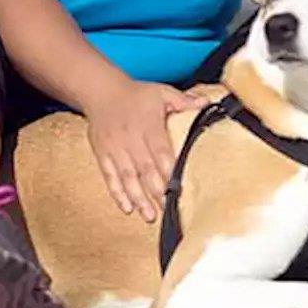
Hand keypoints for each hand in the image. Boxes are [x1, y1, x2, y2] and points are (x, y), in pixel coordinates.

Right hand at [83, 80, 207, 220]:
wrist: (100, 91)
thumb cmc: (136, 94)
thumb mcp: (162, 92)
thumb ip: (184, 101)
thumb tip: (207, 103)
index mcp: (148, 125)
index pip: (161, 151)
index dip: (170, 170)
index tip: (180, 188)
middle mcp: (130, 138)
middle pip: (145, 168)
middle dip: (157, 191)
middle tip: (169, 210)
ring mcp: (114, 148)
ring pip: (127, 177)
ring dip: (138, 198)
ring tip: (150, 216)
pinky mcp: (102, 154)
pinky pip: (109, 176)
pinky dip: (117, 193)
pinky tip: (127, 208)